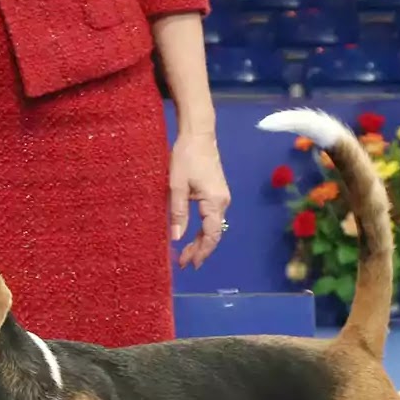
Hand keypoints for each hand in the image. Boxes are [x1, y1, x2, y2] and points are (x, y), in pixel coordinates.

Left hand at [169, 131, 231, 269]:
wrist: (199, 134)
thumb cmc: (186, 157)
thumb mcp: (176, 185)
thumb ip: (178, 212)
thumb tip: (177, 238)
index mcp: (214, 202)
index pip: (211, 235)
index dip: (202, 251)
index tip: (191, 264)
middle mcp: (223, 202)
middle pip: (214, 233)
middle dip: (200, 250)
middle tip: (184, 263)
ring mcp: (222, 197)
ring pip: (213, 226)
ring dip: (201, 240)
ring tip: (186, 253)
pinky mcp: (217, 192)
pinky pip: (212, 217)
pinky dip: (203, 229)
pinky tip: (192, 234)